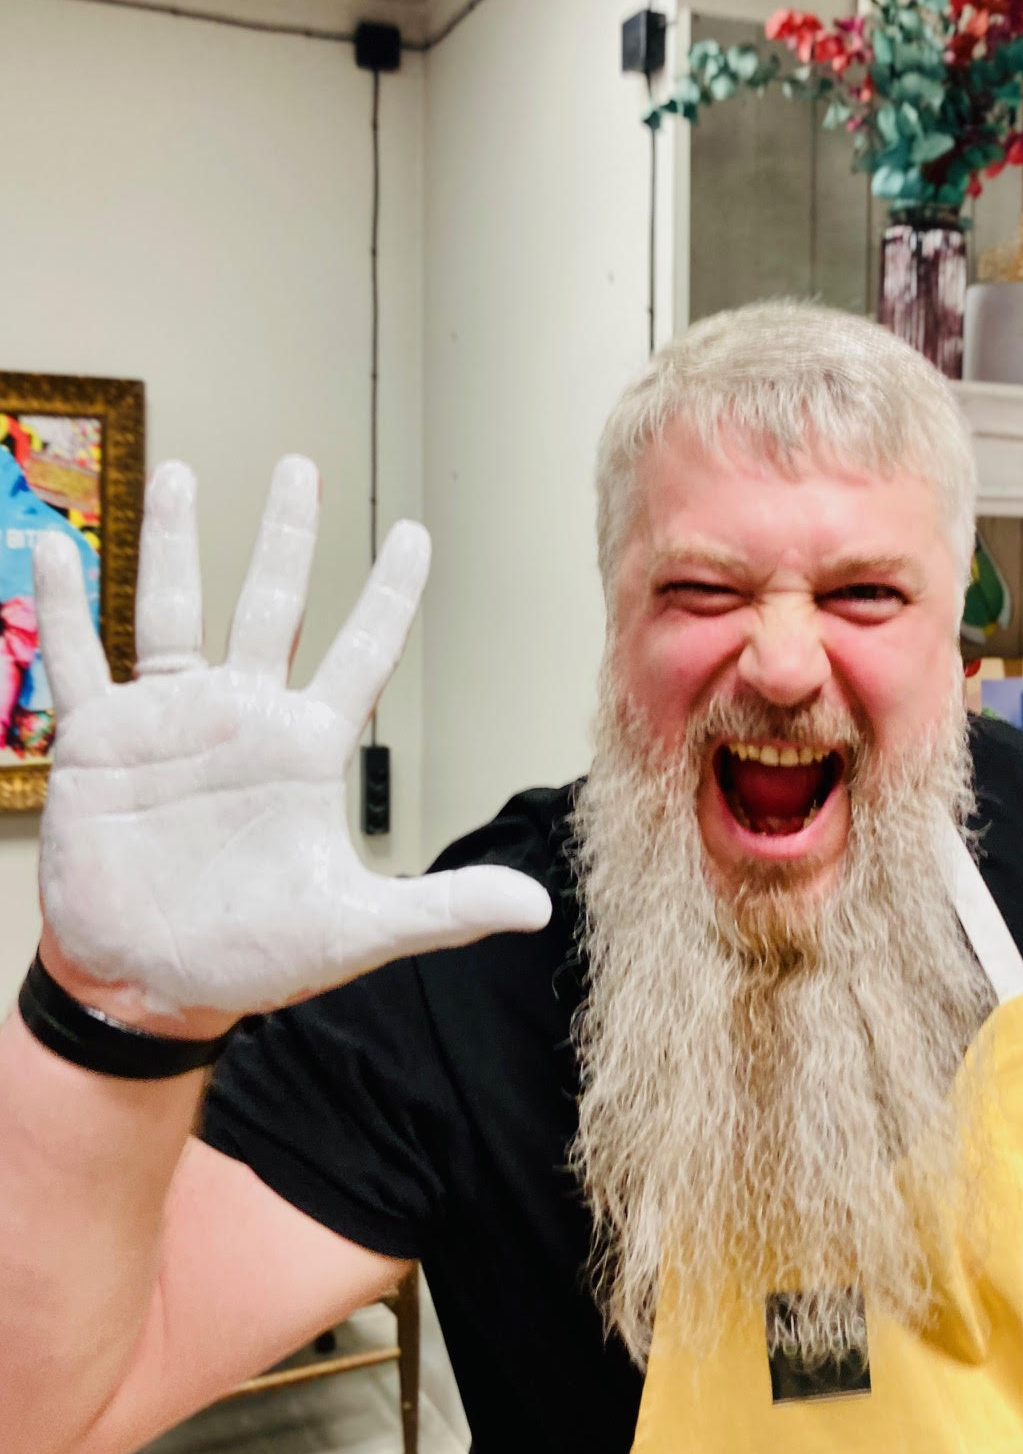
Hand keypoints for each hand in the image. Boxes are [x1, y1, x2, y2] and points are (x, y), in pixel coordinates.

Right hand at [33, 457, 550, 1017]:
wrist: (151, 985)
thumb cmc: (252, 955)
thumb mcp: (356, 928)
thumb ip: (444, 908)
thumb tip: (537, 910)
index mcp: (305, 748)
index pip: (360, 652)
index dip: (388, 593)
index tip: (415, 533)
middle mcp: (242, 718)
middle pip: (270, 604)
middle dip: (287, 536)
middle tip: (301, 467)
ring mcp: (168, 723)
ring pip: (172, 609)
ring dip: (176, 542)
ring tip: (182, 474)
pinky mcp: (98, 743)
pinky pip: (76, 660)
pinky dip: (61, 606)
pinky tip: (53, 546)